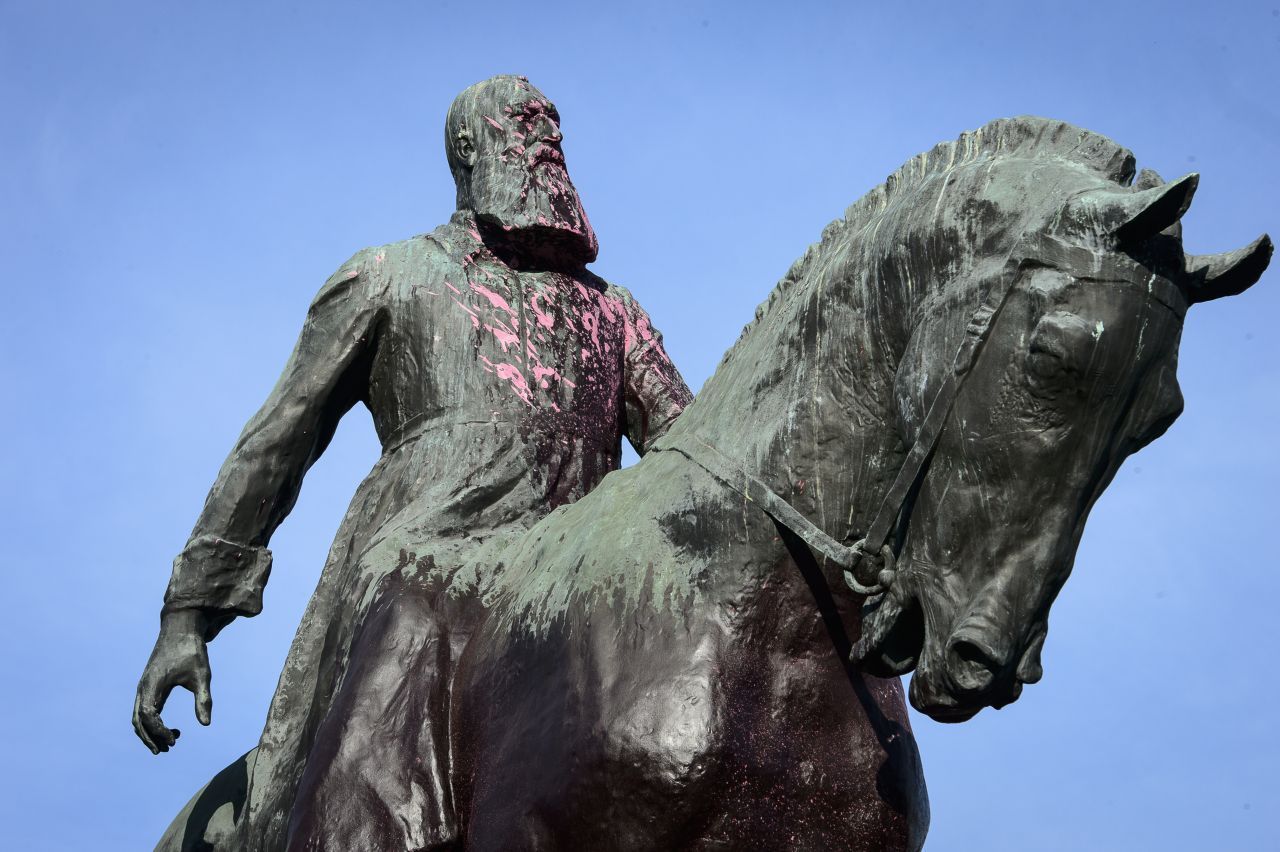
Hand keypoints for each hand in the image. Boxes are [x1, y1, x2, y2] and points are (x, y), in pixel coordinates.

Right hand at [132, 608, 212, 753]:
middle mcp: (143, 687)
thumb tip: (206, 724)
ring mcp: (144, 686)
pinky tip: (168, 728)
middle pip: (138, 721)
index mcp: (152, 685)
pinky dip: (151, 722)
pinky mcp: (148, 685)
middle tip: (168, 749)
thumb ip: (203, 699)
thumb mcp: (202, 674)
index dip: (159, 731)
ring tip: (169, 743)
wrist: (181, 628)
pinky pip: (143, 709)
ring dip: (149, 732)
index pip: (148, 716)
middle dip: (150, 738)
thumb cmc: (192, 650)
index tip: (175, 740)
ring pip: (138, 716)